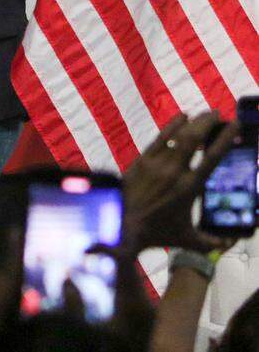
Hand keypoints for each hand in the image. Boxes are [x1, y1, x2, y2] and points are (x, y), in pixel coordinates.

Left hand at [120, 112, 238, 254]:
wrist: (121, 226)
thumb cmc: (157, 233)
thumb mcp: (188, 239)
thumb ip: (212, 242)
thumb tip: (231, 242)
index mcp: (190, 187)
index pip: (212, 157)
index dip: (225, 139)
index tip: (235, 125)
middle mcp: (174, 171)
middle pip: (194, 138)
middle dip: (208, 122)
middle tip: (219, 114)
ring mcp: (156, 164)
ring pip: (178, 136)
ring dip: (193, 122)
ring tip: (205, 115)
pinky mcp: (141, 161)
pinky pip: (159, 139)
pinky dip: (172, 126)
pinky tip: (182, 117)